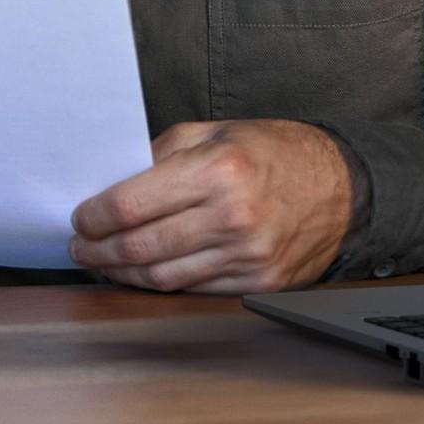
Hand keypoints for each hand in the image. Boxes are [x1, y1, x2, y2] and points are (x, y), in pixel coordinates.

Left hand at [68, 120, 351, 293]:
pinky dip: (161, 286)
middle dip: (98, 251)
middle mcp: (232, 216)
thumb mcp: (217, 132)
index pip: (132, 204)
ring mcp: (246, 256)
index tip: (81, 218)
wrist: (343, 186)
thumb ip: (163, 155)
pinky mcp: (257, 283)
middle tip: (81, 247)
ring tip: (104, 263)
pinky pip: (193, 291)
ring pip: (161, 278)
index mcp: (218, 170)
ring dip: (122, 274)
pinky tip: (145, 275)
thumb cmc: (277, 152)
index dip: (94, 216)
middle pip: (140, 247)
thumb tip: (112, 183)